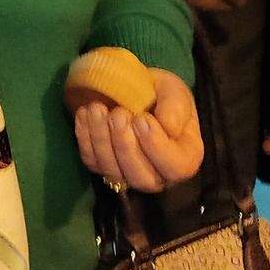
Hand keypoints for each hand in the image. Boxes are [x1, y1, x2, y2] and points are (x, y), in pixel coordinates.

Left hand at [73, 67, 202, 191]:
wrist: (134, 92)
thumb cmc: (161, 95)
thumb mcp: (174, 91)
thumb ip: (175, 107)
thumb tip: (167, 126)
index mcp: (185, 157)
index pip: (176, 167)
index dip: (156, 146)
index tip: (141, 118)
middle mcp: (159, 174)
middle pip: (142, 178)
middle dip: (125, 146)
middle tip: (118, 114)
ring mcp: (129, 174)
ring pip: (114, 172)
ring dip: (102, 140)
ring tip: (97, 109)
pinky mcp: (104, 167)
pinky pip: (92, 162)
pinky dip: (85, 138)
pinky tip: (85, 114)